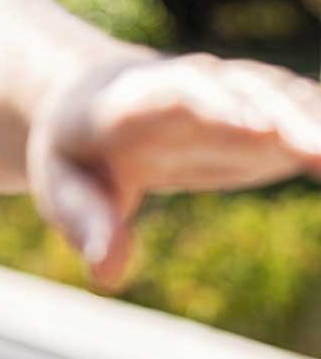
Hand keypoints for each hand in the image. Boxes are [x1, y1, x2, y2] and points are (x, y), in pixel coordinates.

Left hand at [28, 53, 320, 286]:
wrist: (98, 100)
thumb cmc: (78, 151)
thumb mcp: (63, 185)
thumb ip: (83, 221)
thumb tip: (106, 271)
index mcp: (134, 100)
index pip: (177, 91)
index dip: (215, 105)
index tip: (253, 127)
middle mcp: (195, 87)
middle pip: (246, 90)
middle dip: (285, 117)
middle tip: (320, 152)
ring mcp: (237, 98)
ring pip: (289, 98)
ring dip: (320, 123)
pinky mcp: (269, 117)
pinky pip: (312, 118)